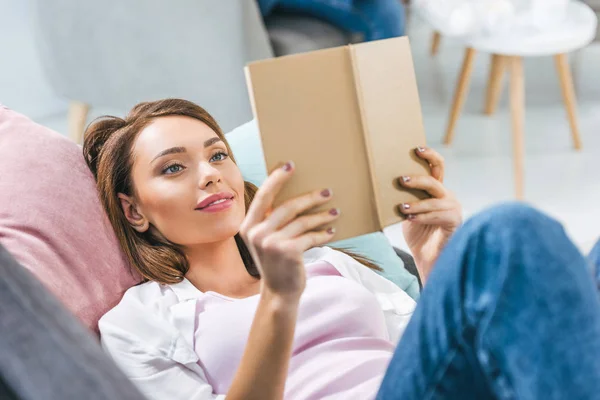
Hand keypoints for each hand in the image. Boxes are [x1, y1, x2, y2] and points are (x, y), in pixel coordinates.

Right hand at [239, 161, 339, 299]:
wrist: (279, 293)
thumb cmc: (277, 263)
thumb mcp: (267, 240)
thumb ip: (272, 221)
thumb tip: (297, 196)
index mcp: (248, 226)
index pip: (263, 196)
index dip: (277, 178)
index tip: (290, 164)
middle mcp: (256, 233)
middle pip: (287, 206)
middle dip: (310, 197)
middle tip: (327, 191)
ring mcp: (270, 242)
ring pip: (302, 221)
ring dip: (321, 216)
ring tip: (335, 211)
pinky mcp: (287, 251)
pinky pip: (309, 236)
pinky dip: (322, 234)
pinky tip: (331, 231)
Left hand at [397, 147, 461, 282]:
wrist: (429, 260)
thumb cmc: (418, 236)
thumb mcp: (408, 213)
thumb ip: (404, 200)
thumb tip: (383, 187)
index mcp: (436, 190)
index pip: (437, 166)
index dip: (429, 155)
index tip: (416, 148)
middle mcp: (446, 196)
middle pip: (434, 179)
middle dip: (416, 179)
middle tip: (401, 181)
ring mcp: (453, 208)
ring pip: (434, 200)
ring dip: (417, 204)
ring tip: (403, 208)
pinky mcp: (456, 222)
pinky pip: (440, 215)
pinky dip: (424, 216)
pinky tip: (412, 219)